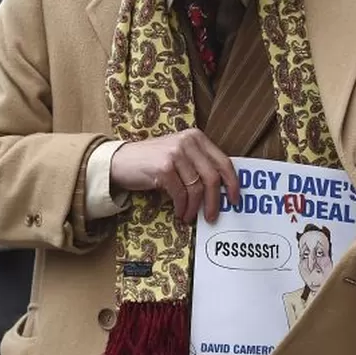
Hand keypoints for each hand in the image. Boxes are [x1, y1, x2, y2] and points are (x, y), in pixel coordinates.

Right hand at [109, 129, 240, 222]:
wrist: (120, 161)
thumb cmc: (152, 161)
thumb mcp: (180, 156)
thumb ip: (199, 165)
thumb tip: (221, 192)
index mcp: (197, 138)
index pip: (223, 161)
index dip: (232, 183)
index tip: (235, 199)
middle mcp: (188, 142)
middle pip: (212, 177)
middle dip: (215, 201)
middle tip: (212, 216)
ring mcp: (176, 153)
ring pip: (197, 188)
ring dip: (195, 207)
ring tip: (190, 216)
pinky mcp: (163, 167)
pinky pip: (180, 194)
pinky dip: (182, 207)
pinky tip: (179, 212)